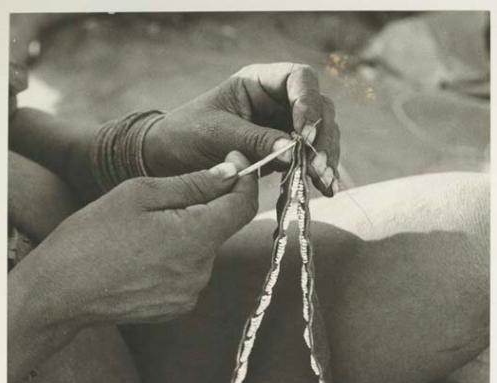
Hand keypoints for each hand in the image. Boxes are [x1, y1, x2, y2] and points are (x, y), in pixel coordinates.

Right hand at [36, 151, 257, 325]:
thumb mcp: (140, 194)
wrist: (62, 292)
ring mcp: (191, 293)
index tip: (235, 162)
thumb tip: (232, 173)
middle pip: (220, 228)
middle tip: (161, 202)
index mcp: (196, 237)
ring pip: (203, 251)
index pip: (243, 206)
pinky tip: (144, 259)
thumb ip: (193, 184)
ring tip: (143, 236)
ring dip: (187, 235)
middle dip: (203, 208)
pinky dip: (177, 260)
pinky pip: (190, 274)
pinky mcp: (179, 307)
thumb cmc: (93, 236)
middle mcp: (202, 270)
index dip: (245, 180)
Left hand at [143, 63, 339, 195]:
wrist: (170, 160)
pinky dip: (317, 173)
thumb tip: (292, 150)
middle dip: (323, 137)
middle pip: (318, 109)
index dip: (308, 102)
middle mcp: (276, 101)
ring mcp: (282, 127)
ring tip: (324, 182)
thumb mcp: (217, 133)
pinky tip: (326, 189)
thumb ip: (254, 139)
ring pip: (320, 135)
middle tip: (318, 166)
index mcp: (259, 82)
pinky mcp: (282, 153)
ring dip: (325, 157)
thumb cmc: (186, 134)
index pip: (299, 79)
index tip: (304, 133)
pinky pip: (307, 159)